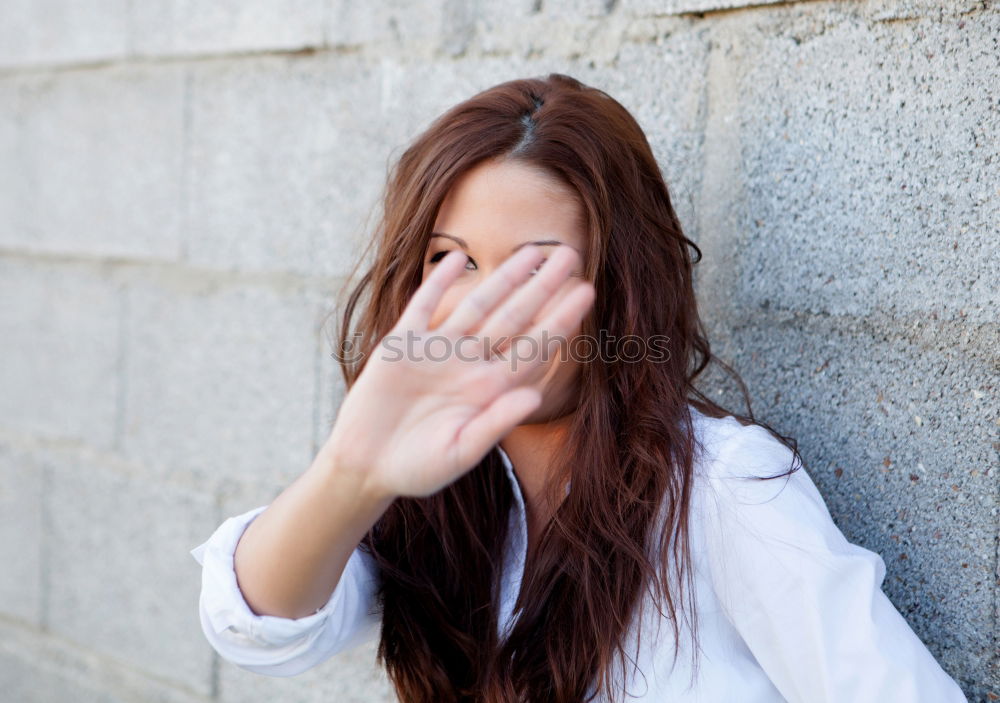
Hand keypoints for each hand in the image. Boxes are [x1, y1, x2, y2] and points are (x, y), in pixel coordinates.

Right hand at [324, 244, 594, 498]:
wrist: (365, 465)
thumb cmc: (417, 468)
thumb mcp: (459, 453)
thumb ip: (496, 424)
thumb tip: (535, 396)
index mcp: (489, 390)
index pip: (534, 348)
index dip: (560, 320)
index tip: (586, 293)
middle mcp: (469, 364)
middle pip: (514, 317)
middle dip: (542, 286)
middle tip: (571, 254)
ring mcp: (437, 351)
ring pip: (478, 304)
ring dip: (504, 277)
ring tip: (533, 250)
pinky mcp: (402, 345)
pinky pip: (423, 305)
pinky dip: (439, 283)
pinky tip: (457, 259)